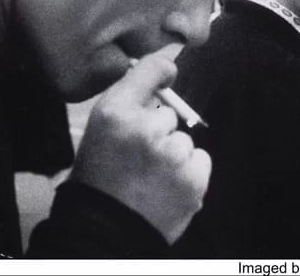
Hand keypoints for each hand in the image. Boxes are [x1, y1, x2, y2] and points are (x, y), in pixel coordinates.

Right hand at [69, 44, 210, 243]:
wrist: (105, 230)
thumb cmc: (99, 178)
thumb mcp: (100, 131)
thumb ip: (128, 103)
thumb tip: (163, 73)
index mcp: (115, 114)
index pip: (150, 69)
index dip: (161, 70)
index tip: (166, 75)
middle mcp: (147, 129)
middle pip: (169, 114)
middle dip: (159, 131)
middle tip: (139, 158)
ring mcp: (173, 154)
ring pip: (184, 140)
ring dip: (173, 155)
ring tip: (151, 178)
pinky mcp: (194, 177)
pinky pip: (200, 159)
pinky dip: (189, 172)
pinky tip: (168, 187)